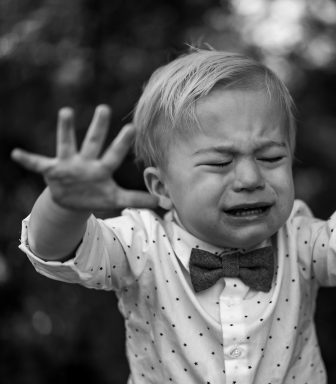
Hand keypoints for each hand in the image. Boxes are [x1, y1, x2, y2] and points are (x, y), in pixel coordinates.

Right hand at [11, 105, 157, 210]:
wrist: (72, 201)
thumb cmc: (96, 195)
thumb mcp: (116, 199)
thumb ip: (138, 199)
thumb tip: (165, 203)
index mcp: (102, 169)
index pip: (115, 154)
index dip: (122, 142)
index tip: (132, 126)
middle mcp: (86, 162)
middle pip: (94, 142)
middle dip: (98, 127)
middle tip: (104, 108)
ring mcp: (69, 164)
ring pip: (67, 144)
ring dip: (66, 129)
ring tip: (66, 112)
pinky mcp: (52, 170)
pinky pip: (37, 164)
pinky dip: (27, 159)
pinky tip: (16, 153)